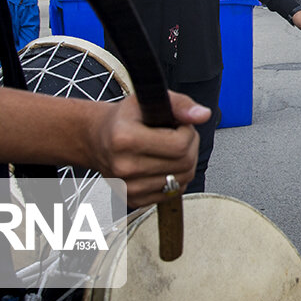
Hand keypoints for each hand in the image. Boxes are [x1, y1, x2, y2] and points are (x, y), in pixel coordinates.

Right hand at [91, 92, 206, 208]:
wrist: (98, 140)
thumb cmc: (125, 119)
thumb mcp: (150, 100)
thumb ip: (180, 104)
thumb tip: (203, 115)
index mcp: (124, 139)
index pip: (180, 144)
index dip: (188, 132)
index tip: (179, 125)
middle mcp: (124, 166)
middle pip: (184, 163)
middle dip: (189, 146)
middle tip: (177, 136)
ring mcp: (128, 187)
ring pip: (183, 180)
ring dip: (185, 163)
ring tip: (169, 149)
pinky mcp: (134, 199)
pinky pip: (173, 192)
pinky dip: (175, 178)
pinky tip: (163, 164)